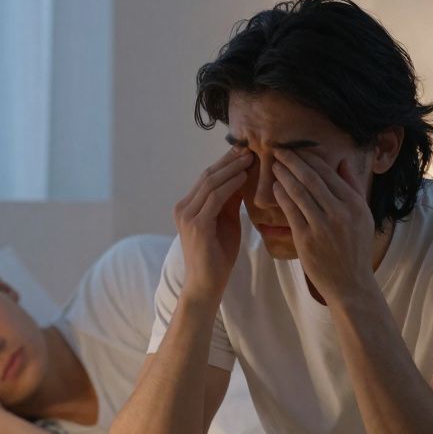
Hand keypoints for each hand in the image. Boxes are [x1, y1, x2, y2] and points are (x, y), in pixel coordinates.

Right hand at [173, 147, 251, 298]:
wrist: (207, 284)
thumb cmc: (217, 257)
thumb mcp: (226, 222)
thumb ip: (230, 201)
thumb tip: (242, 177)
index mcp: (187, 207)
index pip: (206, 178)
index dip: (225, 163)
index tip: (243, 151)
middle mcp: (183, 208)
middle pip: (207, 176)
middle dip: (229, 161)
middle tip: (249, 148)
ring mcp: (187, 216)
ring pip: (211, 183)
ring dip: (232, 169)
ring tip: (250, 159)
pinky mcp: (196, 224)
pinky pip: (215, 198)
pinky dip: (230, 185)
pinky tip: (244, 178)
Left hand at [271, 149, 376, 301]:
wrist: (350, 283)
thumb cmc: (356, 248)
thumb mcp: (364, 215)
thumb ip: (353, 187)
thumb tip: (342, 161)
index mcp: (354, 204)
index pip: (328, 172)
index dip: (309, 158)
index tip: (297, 150)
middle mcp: (339, 212)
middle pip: (311, 178)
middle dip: (292, 161)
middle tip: (279, 150)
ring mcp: (322, 225)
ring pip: (299, 191)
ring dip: (284, 175)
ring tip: (274, 166)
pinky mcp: (306, 239)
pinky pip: (290, 210)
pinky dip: (281, 195)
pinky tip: (275, 187)